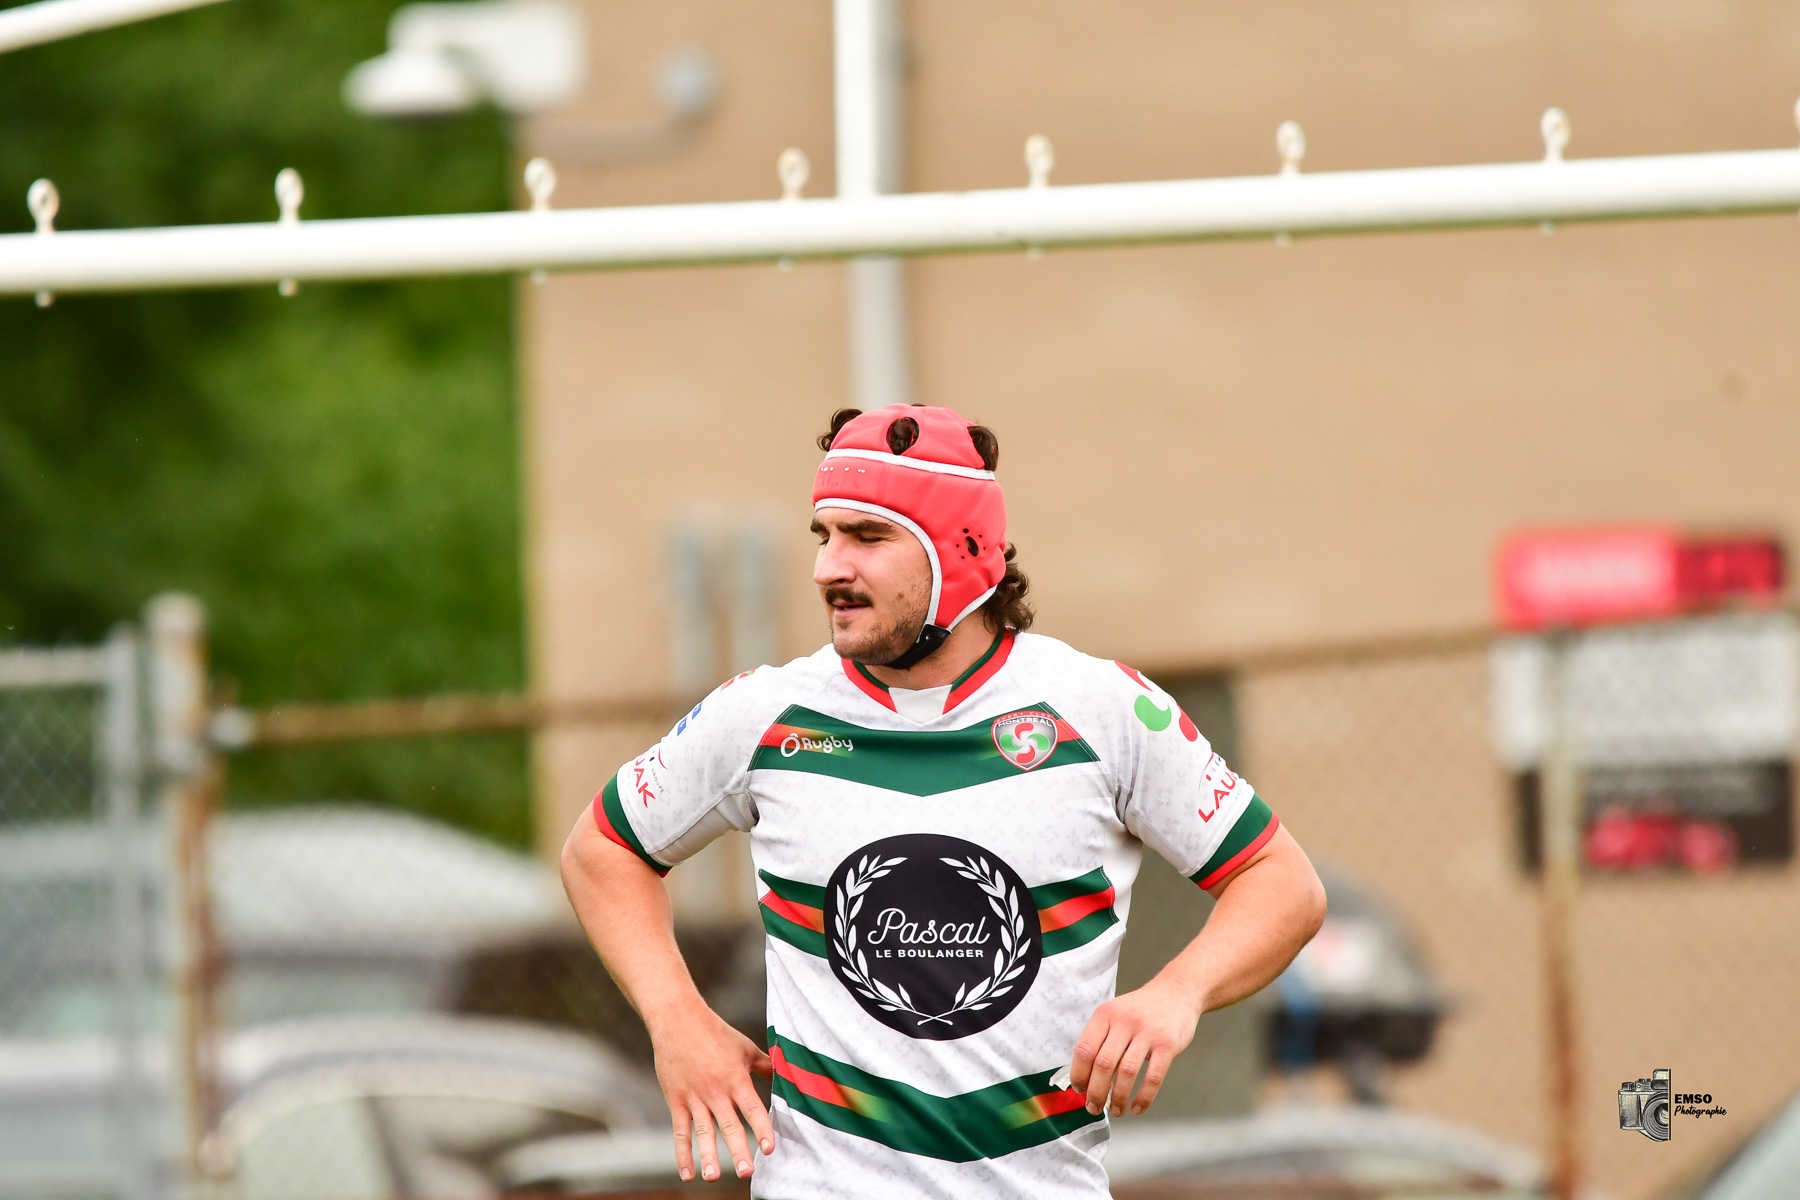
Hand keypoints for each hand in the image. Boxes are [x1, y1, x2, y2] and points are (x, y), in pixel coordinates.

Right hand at [647, 999, 775, 1182]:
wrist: (678, 1021)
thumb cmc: (716, 1033)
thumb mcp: (745, 1047)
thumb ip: (765, 1065)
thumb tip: (787, 1075)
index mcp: (736, 1078)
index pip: (752, 1107)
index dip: (762, 1128)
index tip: (770, 1148)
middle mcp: (716, 1091)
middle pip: (729, 1125)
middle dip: (738, 1150)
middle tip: (747, 1172)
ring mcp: (695, 1097)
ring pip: (703, 1132)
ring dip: (708, 1156)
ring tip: (713, 1177)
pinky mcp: (677, 1100)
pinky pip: (680, 1131)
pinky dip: (682, 1153)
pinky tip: (687, 1173)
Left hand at [1067, 979, 1201, 1117]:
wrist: (1177, 991)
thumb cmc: (1141, 1010)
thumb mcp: (1115, 1013)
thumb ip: (1101, 1039)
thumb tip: (1085, 1077)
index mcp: (1105, 1014)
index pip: (1084, 1049)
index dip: (1079, 1074)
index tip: (1080, 1090)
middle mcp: (1124, 1021)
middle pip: (1103, 1064)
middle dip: (1096, 1092)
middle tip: (1094, 1108)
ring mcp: (1147, 1032)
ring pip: (1126, 1073)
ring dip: (1118, 1098)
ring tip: (1116, 1111)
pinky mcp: (1167, 1044)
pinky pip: (1153, 1077)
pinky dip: (1143, 1097)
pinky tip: (1137, 1107)